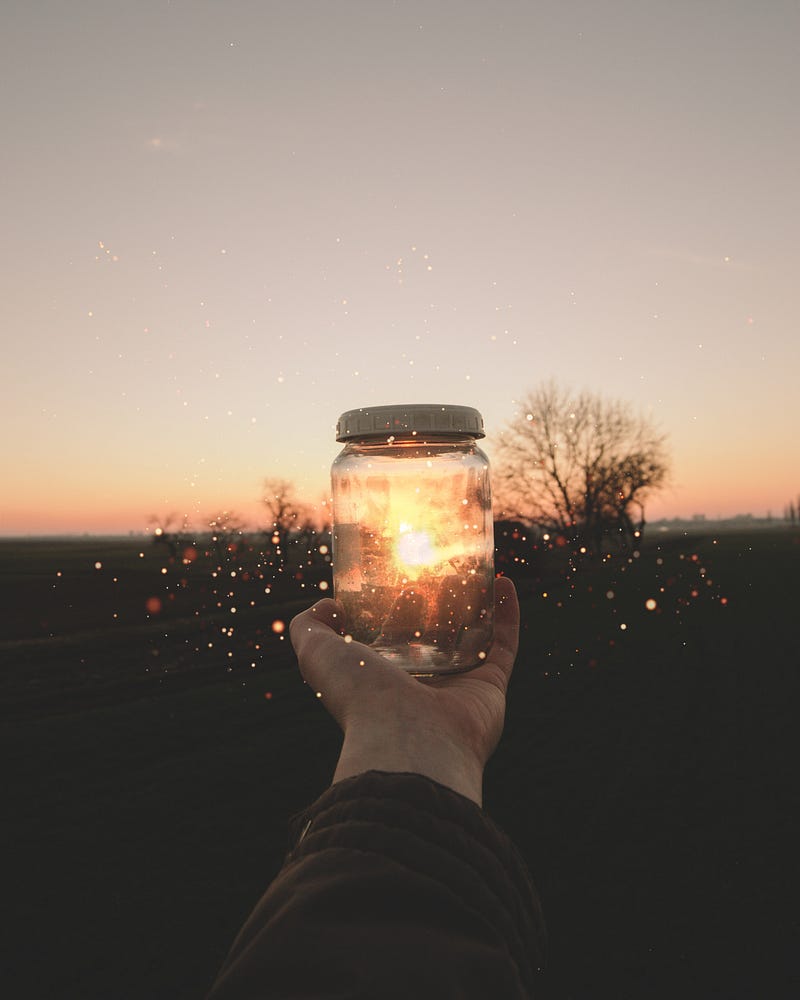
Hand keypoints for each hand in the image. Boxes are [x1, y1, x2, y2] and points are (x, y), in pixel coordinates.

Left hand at [289, 577, 519, 805]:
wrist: (408, 738)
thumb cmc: (360, 697)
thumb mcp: (316, 654)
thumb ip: (310, 627)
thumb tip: (328, 605)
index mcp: (381, 681)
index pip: (388, 642)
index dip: (390, 611)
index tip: (393, 581)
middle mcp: (420, 686)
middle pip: (431, 638)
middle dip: (433, 606)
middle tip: (431, 573)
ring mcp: (458, 687)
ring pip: (470, 638)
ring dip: (474, 605)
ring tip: (469, 571)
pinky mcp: (491, 685)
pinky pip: (504, 644)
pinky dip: (507, 613)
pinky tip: (504, 581)